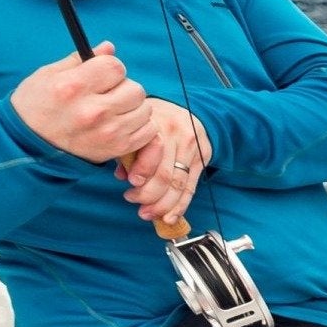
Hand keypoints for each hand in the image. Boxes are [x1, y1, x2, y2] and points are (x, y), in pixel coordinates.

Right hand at [10, 43, 153, 163]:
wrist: (28, 147)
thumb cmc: (35, 106)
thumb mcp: (48, 75)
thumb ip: (80, 59)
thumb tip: (109, 47)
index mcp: (73, 87)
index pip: (115, 67)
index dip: (110, 67)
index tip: (102, 73)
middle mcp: (92, 111)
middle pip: (135, 88)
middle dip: (123, 86)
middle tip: (108, 93)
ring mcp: (107, 132)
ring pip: (144, 109)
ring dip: (133, 107)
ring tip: (113, 109)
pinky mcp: (116, 148)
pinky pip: (148, 131)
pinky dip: (139, 125)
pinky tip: (121, 123)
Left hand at [118, 99, 212, 225]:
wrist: (184, 109)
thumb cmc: (153, 122)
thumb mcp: (137, 129)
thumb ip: (128, 151)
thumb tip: (122, 177)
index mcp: (155, 123)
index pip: (152, 153)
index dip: (142, 173)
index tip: (130, 185)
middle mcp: (176, 134)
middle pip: (165, 174)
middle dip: (150, 197)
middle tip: (138, 207)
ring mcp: (192, 146)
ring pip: (178, 184)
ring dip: (163, 205)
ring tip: (149, 214)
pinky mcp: (203, 157)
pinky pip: (191, 187)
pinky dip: (180, 206)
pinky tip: (170, 217)